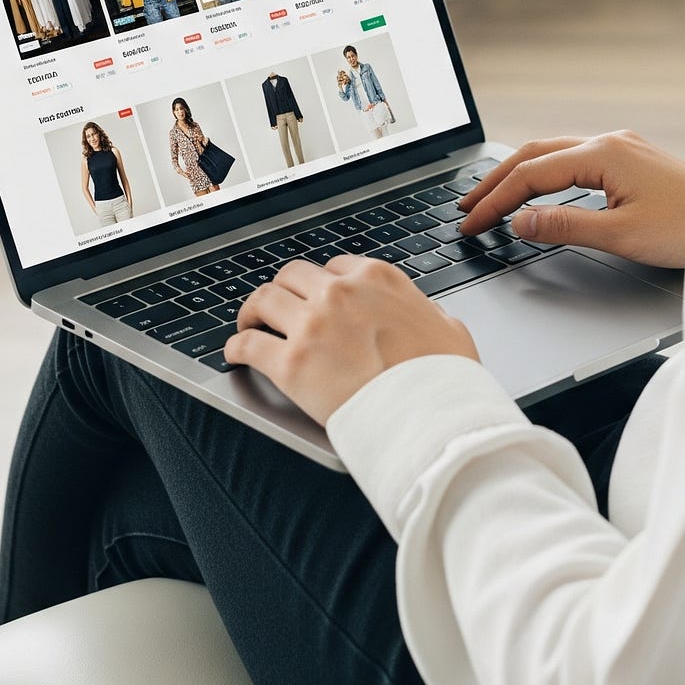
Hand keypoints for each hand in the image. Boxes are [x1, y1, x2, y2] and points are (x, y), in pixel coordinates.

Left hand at [226, 256, 479, 425]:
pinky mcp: (291, 363)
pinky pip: (248, 344)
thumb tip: (428, 316)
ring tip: (249, 324)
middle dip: (284, 290)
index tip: (317, 298)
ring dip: (253, 311)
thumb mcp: (449, 327)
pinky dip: (236, 347)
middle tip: (277, 307)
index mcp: (377, 278)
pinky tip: (235, 354)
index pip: (335, 267)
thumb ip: (428, 313)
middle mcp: (340, 293)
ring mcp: (312, 325)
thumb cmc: (443, 377)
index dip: (322, 284)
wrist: (427, 417)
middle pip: (293, 275)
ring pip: (264, 299)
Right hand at [456, 130, 684, 267]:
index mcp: (604, 154)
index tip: (470, 223)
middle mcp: (610, 142)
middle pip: (536, 154)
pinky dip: (545, 174)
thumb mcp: (620, 235)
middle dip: (496, 180)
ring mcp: (623, 148)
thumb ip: (564, 226)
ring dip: (519, 174)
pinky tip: (537, 189)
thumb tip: (519, 222)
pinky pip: (575, 159)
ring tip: (490, 197)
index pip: (531, 174)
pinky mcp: (632, 160)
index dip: (495, 200)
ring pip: (554, 153)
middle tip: (466, 207)